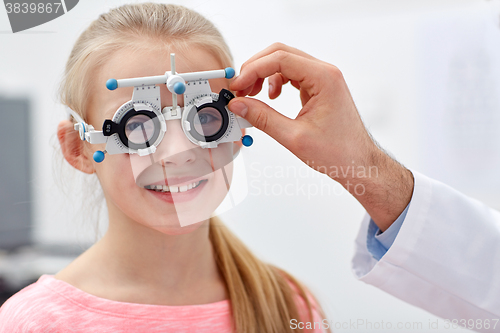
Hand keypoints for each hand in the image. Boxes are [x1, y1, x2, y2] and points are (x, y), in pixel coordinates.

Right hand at [228, 43, 412, 230]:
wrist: (358, 163)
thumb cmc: (338, 152)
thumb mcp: (294, 137)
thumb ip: (263, 118)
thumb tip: (238, 105)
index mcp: (324, 78)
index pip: (280, 59)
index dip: (253, 70)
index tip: (237, 86)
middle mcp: (325, 73)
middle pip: (281, 53)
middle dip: (256, 69)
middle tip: (239, 89)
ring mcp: (323, 79)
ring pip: (285, 62)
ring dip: (264, 75)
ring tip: (251, 95)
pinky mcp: (319, 88)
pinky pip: (292, 75)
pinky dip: (275, 82)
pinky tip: (270, 97)